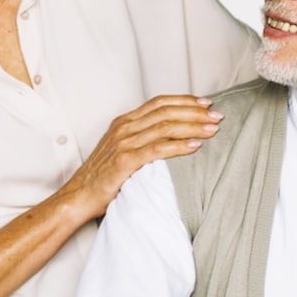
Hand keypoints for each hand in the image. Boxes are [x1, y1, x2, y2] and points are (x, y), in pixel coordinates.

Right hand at [61, 95, 223, 218]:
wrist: (78, 195)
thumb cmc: (103, 176)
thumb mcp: (122, 148)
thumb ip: (142, 137)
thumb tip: (171, 134)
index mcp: (124, 121)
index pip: (160, 103)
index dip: (185, 100)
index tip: (206, 103)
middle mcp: (124, 128)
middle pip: (166, 112)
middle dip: (195, 112)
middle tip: (217, 116)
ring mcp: (123, 143)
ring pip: (165, 128)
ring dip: (193, 127)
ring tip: (213, 129)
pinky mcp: (124, 161)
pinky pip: (157, 150)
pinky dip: (179, 147)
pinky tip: (195, 146)